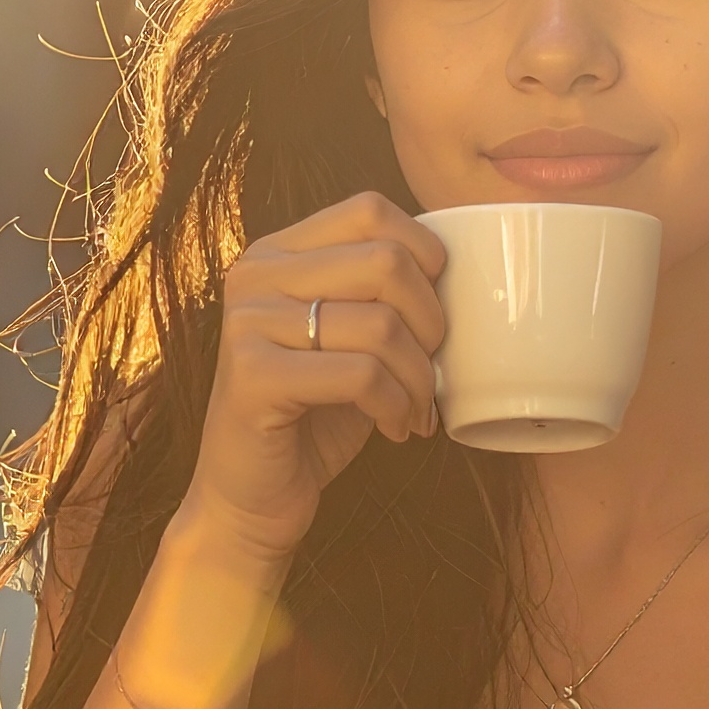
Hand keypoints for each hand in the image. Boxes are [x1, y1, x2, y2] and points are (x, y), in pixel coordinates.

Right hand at [183, 192, 445, 559]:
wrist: (250, 498)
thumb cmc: (313, 415)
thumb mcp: (347, 338)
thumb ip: (380, 294)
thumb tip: (461, 274)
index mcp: (278, 253)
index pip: (371, 210)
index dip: (425, 256)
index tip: (431, 315)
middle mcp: (255, 275)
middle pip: (386, 263)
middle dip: (431, 324)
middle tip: (430, 371)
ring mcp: (247, 323)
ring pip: (381, 325)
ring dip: (419, 378)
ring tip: (415, 410)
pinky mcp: (252, 376)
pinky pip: (360, 375)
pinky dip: (396, 406)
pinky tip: (395, 430)